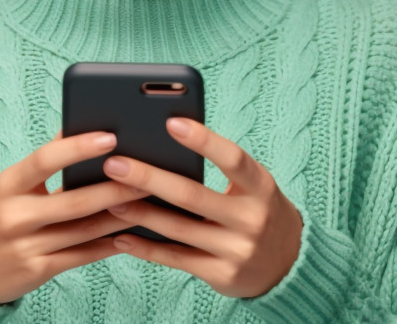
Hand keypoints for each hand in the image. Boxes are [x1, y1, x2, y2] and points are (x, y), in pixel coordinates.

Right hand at [0, 128, 149, 305]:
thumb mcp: (7, 184)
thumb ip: (42, 162)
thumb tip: (78, 125)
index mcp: (6, 186)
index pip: (44, 160)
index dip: (78, 148)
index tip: (111, 136)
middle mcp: (14, 216)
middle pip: (75, 201)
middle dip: (116, 187)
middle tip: (149, 173)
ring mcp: (26, 247)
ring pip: (85, 230)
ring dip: (121, 215)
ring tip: (151, 199)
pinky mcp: (37, 272)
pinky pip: (82, 256)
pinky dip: (109, 243)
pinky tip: (132, 231)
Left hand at [101, 117, 303, 298]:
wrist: (288, 263)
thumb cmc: (258, 210)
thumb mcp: (253, 186)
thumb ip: (220, 169)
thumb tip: (166, 140)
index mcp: (262, 188)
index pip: (234, 159)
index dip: (204, 140)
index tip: (171, 121)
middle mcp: (252, 219)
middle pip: (193, 196)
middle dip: (150, 178)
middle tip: (115, 164)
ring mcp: (237, 250)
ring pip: (178, 229)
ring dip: (139, 213)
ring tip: (109, 199)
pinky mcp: (221, 274)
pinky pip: (176, 259)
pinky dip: (146, 248)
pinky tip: (120, 236)